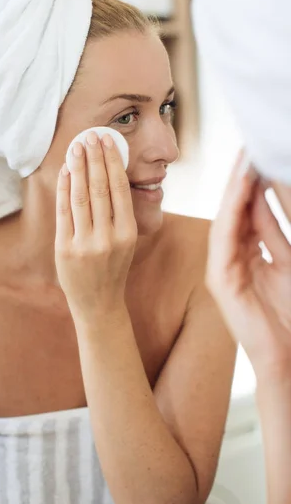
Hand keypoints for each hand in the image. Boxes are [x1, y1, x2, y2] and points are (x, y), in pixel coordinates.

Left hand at [55, 131, 136, 320]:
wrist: (99, 303)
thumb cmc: (113, 268)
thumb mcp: (127, 242)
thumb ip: (121, 213)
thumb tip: (111, 174)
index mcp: (128, 233)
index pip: (120, 189)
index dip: (113, 162)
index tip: (107, 141)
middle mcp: (108, 237)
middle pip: (100, 188)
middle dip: (94, 158)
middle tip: (90, 136)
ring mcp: (85, 244)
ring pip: (81, 197)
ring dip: (78, 168)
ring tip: (76, 147)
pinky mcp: (65, 249)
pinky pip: (64, 212)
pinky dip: (64, 189)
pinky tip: (65, 172)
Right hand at [207, 152, 290, 376]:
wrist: (287, 356)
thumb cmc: (290, 315)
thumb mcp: (288, 262)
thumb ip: (272, 232)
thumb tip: (261, 197)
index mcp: (248, 255)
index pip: (248, 212)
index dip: (252, 183)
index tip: (256, 154)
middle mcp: (232, 259)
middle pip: (234, 212)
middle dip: (241, 179)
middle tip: (247, 147)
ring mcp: (223, 269)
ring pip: (226, 220)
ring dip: (234, 190)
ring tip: (244, 160)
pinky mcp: (220, 280)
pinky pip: (223, 238)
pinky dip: (231, 211)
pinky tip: (239, 189)